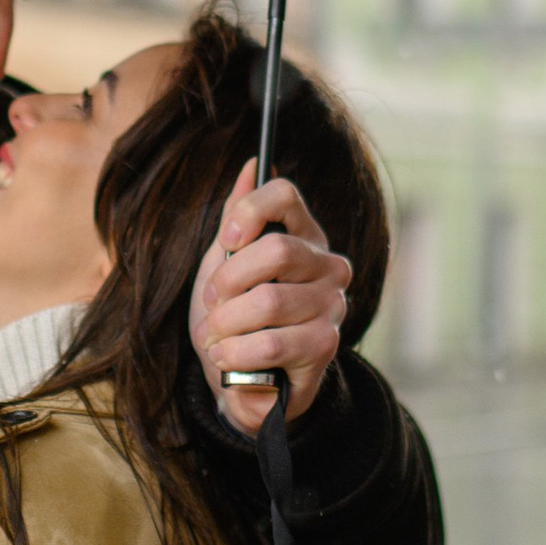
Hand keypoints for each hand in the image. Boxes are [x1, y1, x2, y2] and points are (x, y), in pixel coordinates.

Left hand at [190, 164, 351, 435]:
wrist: (242, 381)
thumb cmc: (236, 317)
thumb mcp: (225, 265)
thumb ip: (237, 218)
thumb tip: (252, 164)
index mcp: (304, 236)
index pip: (285, 195)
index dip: (250, 210)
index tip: (228, 237)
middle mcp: (328, 265)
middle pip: (276, 250)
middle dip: (228, 280)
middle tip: (213, 301)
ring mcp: (332, 305)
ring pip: (268, 301)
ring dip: (225, 324)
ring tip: (215, 336)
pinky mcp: (326, 345)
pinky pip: (272, 342)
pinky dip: (235, 352)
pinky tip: (227, 357)